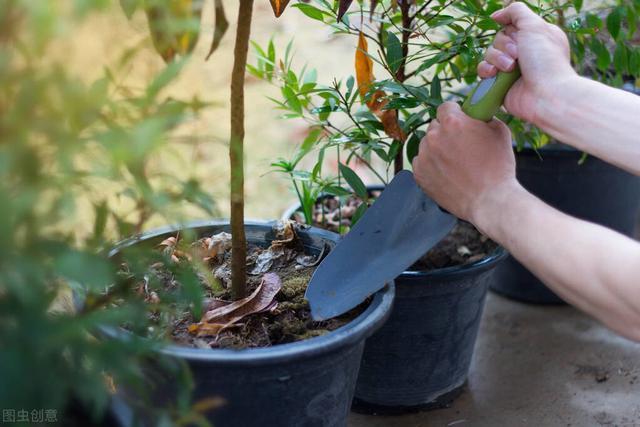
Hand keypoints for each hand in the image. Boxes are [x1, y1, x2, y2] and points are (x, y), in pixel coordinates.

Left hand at [412, 102, 519, 222]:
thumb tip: (477, 114)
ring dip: (438, 148)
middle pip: (435, 126)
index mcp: (452, 122)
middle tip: (461, 145)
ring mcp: (424, 156)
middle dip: (446, 132)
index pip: (446, 107)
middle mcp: (433, 136)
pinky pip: (422, 162)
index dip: (455, 114)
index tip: (461, 122)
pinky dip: (431, 165)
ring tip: (455, 162)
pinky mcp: (419, 174)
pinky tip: (447, 172)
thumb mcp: (499, 130)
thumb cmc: (498, 166)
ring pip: (427, 144)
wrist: (489, 200)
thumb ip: (483, 116)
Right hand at [478, 2, 575, 123]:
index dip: (512, 32)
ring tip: (509, 69)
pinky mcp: (500, 84)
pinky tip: (493, 74)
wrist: (546, 94)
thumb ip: (516, 12)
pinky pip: (483, 71)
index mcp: (534, 37)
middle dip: (504, 46)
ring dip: (497, 59)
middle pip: (498, 39)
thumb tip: (496, 15)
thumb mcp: (535, 26)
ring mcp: (511, 70)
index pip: (510, 26)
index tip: (522, 40)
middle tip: (517, 56)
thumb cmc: (545, 60)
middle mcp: (523, 53)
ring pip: (489, 54)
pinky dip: (486, 70)